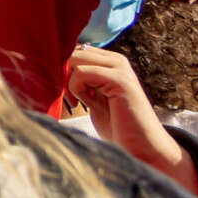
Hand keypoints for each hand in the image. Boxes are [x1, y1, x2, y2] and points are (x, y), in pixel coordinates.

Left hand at [64, 46, 190, 184]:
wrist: (142, 148)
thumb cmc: (117, 127)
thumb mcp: (94, 98)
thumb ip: (81, 80)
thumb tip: (55, 66)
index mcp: (110, 62)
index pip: (73, 49)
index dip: (63, 69)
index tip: (67, 92)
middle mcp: (116, 60)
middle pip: (71, 52)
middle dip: (62, 74)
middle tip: (71, 98)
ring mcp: (120, 68)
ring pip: (74, 59)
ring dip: (68, 82)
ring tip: (79, 101)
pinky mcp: (120, 80)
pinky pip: (81, 73)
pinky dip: (76, 89)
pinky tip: (87, 103)